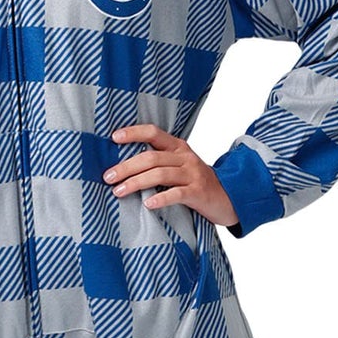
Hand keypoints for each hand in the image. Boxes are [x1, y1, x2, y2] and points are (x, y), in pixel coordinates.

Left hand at [103, 123, 236, 225]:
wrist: (230, 197)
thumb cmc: (197, 182)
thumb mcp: (180, 165)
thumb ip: (159, 162)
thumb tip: (122, 165)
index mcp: (178, 147)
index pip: (154, 133)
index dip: (134, 133)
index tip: (114, 138)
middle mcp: (185, 157)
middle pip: (151, 157)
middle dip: (127, 166)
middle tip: (108, 177)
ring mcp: (193, 174)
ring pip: (160, 174)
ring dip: (136, 182)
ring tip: (119, 191)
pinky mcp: (198, 193)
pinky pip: (177, 194)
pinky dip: (160, 199)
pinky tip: (147, 204)